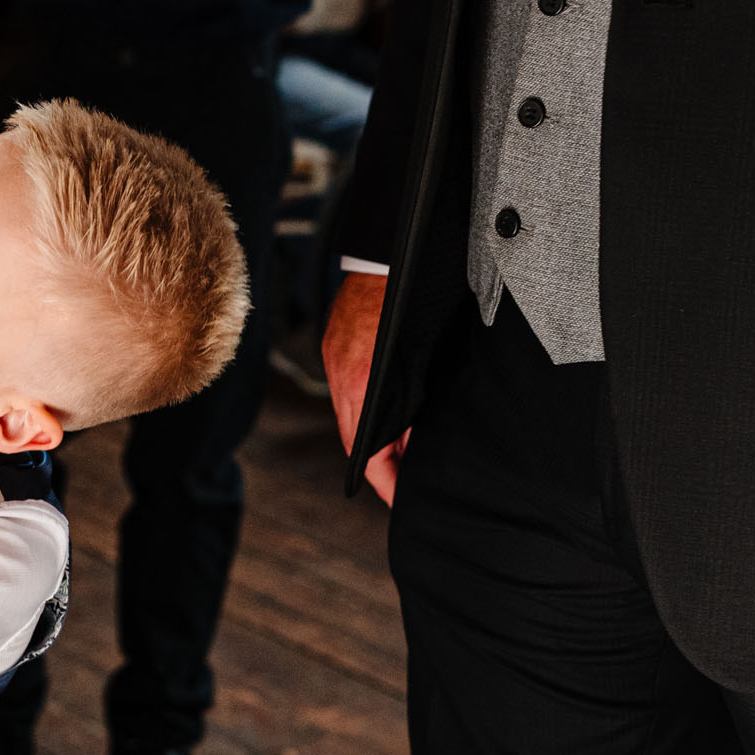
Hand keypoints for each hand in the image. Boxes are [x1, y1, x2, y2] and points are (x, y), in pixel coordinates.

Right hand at [323, 270, 409, 504]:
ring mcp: (335, 362)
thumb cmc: (407, 305)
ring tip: (405, 450)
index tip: (399, 498)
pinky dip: (368, 409)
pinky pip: (348, 391)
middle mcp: (342, 378)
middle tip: (406, 483)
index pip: (364, 452)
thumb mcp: (419, 364)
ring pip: (351, 416)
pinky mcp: (336, 347)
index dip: (383, 480)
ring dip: (376, 436)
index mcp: (361, 385)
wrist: (384, 256)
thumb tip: (415, 440)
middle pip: (355, 440)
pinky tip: (392, 409)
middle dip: (381, 464)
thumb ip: (414, 404)